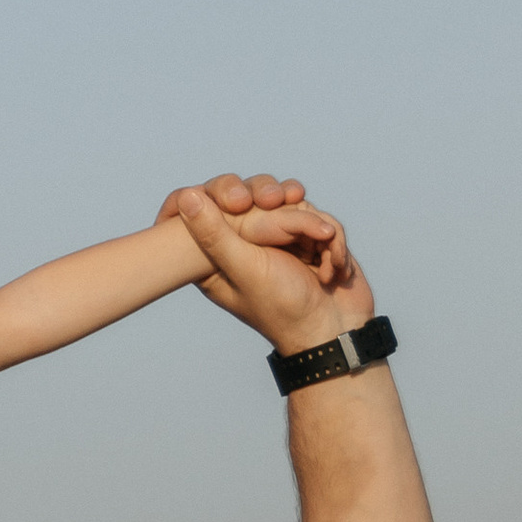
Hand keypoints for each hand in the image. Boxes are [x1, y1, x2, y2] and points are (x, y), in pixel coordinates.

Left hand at [173, 183, 374, 358]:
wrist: (334, 330)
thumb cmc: (283, 307)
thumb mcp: (244, 269)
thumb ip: (215, 234)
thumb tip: (187, 197)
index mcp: (215, 255)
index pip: (202, 206)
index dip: (217, 192)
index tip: (236, 201)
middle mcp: (244, 243)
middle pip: (248, 193)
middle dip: (270, 196)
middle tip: (278, 200)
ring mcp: (277, 240)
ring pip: (288, 201)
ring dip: (310, 221)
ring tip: (319, 244)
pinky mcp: (306, 240)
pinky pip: (316, 217)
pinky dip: (329, 238)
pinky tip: (331, 267)